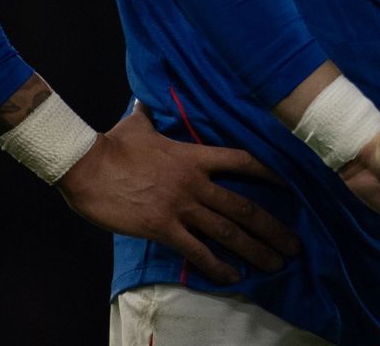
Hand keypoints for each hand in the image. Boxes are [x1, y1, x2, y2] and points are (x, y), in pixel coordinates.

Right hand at [55, 103, 299, 283]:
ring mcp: (181, 207)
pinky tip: (233, 277)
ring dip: (255, 250)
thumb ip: (147, 115)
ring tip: (276, 263)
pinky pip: (196, 251)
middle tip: (293, 244)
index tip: (293, 183)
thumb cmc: (111, 145)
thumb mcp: (136, 125)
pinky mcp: (162, 228)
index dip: (270, 173)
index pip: (244, 161)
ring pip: (227, 232)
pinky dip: (217, 266)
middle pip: (244, 207)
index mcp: (194, 156)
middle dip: (272, 228)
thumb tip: (142, 101)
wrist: (85, 165)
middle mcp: (196, 183)